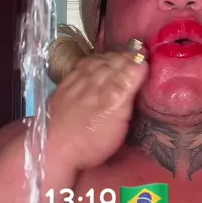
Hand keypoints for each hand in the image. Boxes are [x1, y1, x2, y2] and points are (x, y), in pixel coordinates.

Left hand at [47, 40, 147, 170]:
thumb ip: (128, 102)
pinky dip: (95, 59)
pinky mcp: (66, 83)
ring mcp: (79, 83)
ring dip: (113, 56)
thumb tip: (137, 82)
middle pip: (115, 63)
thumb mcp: (118, 130)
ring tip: (122, 55)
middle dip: (128, 56)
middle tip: (138, 53)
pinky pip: (83, 64)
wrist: (54, 150)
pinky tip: (100, 60)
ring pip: (100, 61)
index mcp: (113, 100)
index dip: (139, 63)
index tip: (147, 58)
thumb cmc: (91, 146)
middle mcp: (96, 86)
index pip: (130, 72)